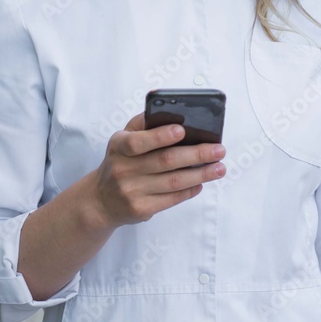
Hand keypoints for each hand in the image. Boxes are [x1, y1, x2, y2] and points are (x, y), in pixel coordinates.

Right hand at [89, 111, 226, 228]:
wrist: (101, 200)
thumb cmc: (120, 161)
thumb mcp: (122, 139)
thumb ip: (143, 124)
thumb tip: (174, 112)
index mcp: (119, 147)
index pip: (138, 141)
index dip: (160, 136)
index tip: (183, 130)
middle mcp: (123, 170)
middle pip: (165, 161)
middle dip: (196, 154)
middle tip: (219, 150)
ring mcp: (132, 192)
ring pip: (174, 181)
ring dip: (201, 174)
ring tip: (219, 168)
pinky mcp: (141, 209)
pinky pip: (172, 199)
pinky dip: (190, 190)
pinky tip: (202, 182)